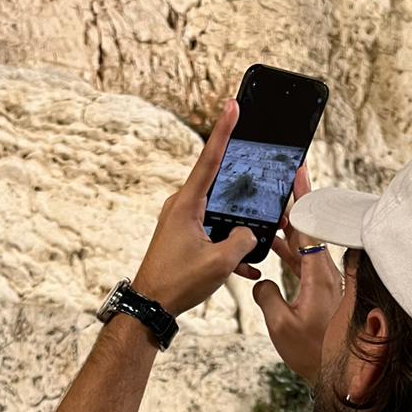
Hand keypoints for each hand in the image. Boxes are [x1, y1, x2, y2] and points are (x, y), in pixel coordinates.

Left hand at [133, 100, 259, 316]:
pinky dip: (229, 246)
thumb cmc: (178, 283)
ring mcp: (181, 222)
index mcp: (187, 204)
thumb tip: (250, 233)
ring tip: (261, 233)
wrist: (151, 306)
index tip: (232, 105)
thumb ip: (243, 241)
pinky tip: (248, 266)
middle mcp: (182, 207)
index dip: (224, 130)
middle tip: (260, 166)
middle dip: (242, 183)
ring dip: (239, 225)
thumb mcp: (219, 262)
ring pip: (219, 213)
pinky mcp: (184, 239)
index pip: (210, 158)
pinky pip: (213, 234)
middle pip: (218, 183)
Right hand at [253, 163, 344, 384]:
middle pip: (309, 230)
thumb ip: (266, 296)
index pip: (309, 227)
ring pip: (306, 246)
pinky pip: (306, 263)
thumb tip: (261, 282)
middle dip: (294, 205)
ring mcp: (327, 283)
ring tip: (270, 212)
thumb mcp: (280, 325)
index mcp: (319, 275)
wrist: (338, 376)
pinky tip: (275, 246)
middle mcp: (327, 274)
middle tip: (281, 182)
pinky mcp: (323, 293)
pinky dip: (290, 251)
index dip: (303, 199)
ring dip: (288, 229)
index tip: (298, 174)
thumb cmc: (313, 353)